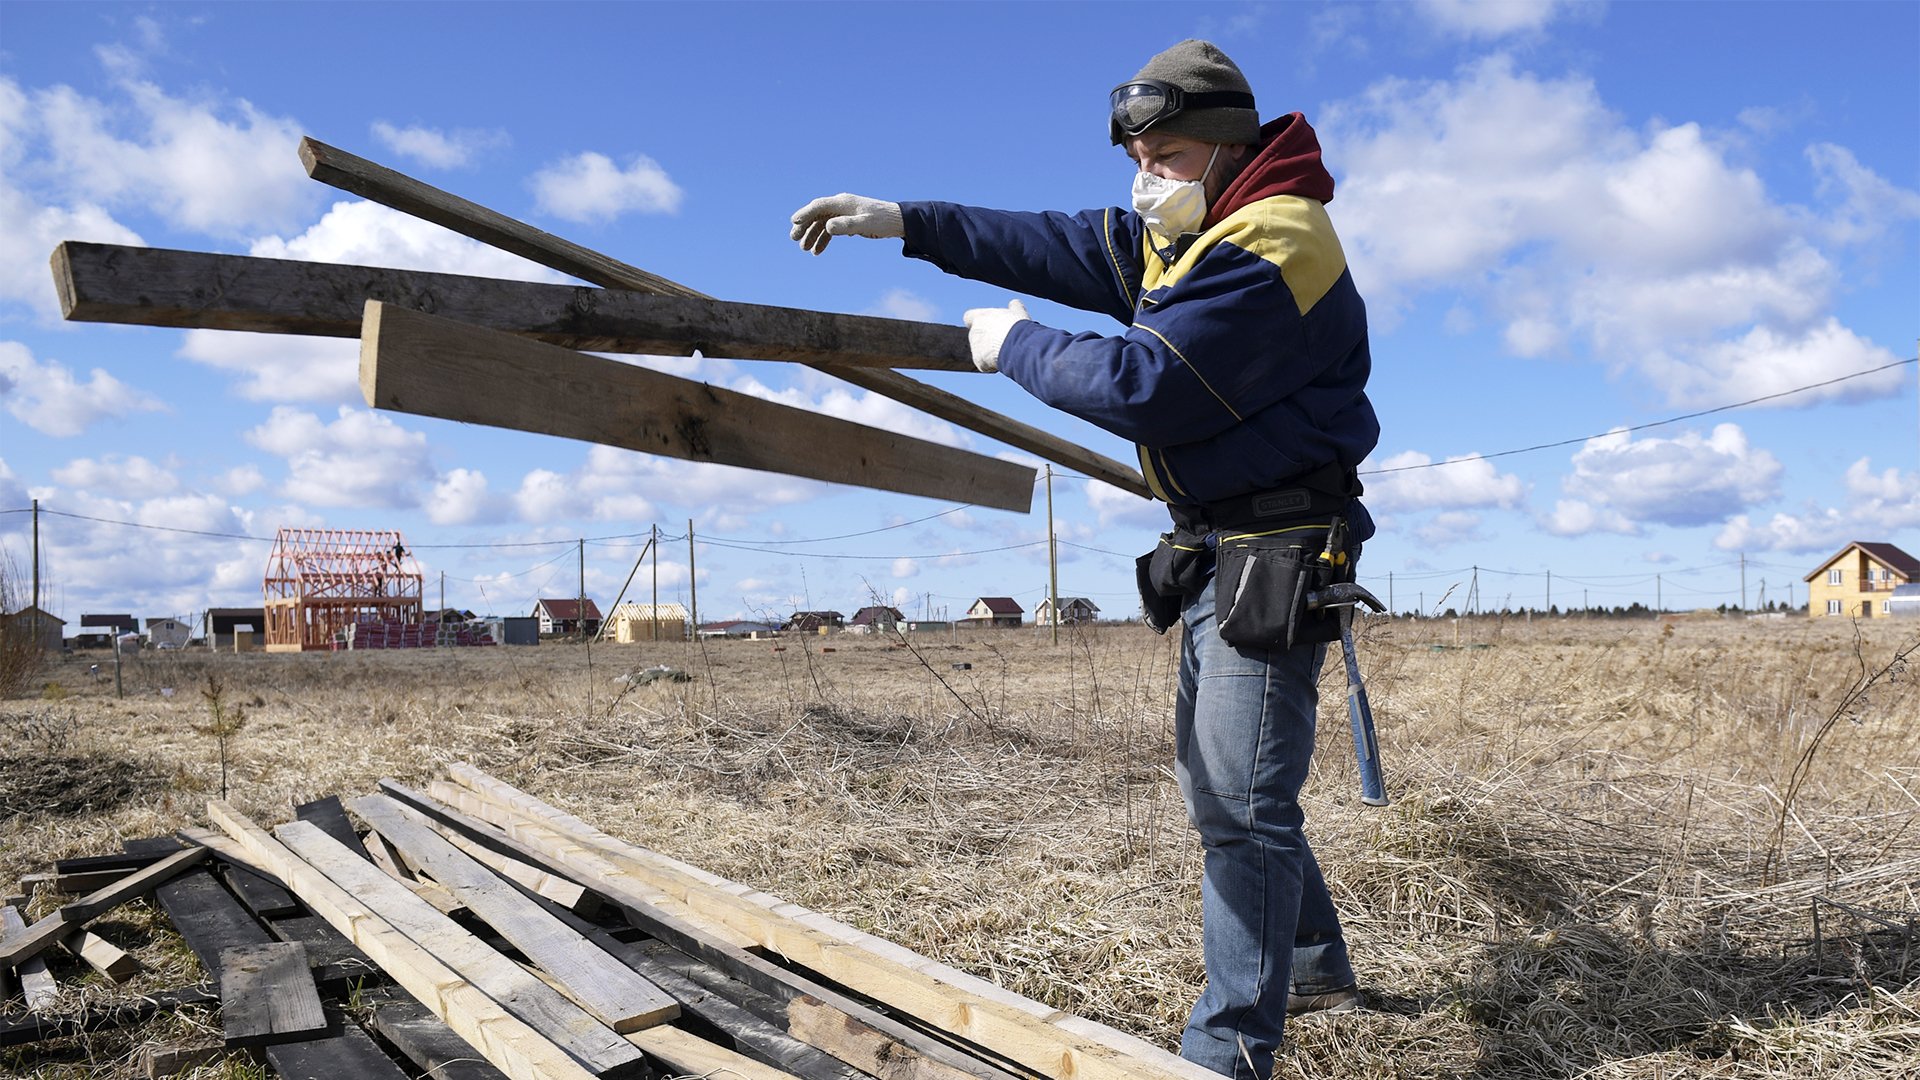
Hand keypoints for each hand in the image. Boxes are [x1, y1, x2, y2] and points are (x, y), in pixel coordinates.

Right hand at [789, 193, 903, 253]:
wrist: (897, 221)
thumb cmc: (882, 221)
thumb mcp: (864, 224)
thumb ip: (846, 225)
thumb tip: (827, 227)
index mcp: (843, 202)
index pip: (819, 205)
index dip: (805, 213)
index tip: (794, 222)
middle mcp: (841, 205)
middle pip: (817, 214)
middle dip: (804, 226)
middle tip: (793, 238)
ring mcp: (844, 213)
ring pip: (822, 223)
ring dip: (812, 235)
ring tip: (804, 249)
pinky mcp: (848, 220)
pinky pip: (831, 229)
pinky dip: (824, 239)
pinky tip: (818, 251)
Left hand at [962, 299, 1030, 372]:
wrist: (1016, 344)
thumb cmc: (1017, 326)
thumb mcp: (1017, 312)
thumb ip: (1013, 307)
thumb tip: (1014, 304)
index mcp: (980, 317)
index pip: (969, 317)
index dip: (977, 322)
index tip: (987, 326)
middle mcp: (974, 331)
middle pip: (976, 336)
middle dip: (986, 340)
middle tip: (1002, 342)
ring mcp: (975, 346)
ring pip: (979, 351)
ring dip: (989, 353)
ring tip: (1004, 352)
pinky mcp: (978, 360)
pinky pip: (984, 364)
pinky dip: (992, 365)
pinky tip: (1003, 361)